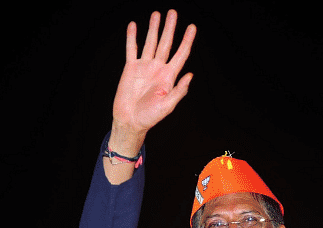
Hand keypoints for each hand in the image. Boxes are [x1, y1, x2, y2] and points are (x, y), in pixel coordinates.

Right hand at [111, 10, 195, 148]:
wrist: (130, 120)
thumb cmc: (150, 116)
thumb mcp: (168, 106)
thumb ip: (179, 90)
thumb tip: (190, 75)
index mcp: (169, 76)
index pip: (181, 54)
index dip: (187, 40)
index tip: (192, 27)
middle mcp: (158, 68)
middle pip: (166, 43)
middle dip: (170, 28)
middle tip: (173, 12)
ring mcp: (145, 66)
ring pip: (150, 42)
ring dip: (154, 28)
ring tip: (157, 14)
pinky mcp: (130, 68)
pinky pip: (131, 49)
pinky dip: (132, 37)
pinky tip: (134, 26)